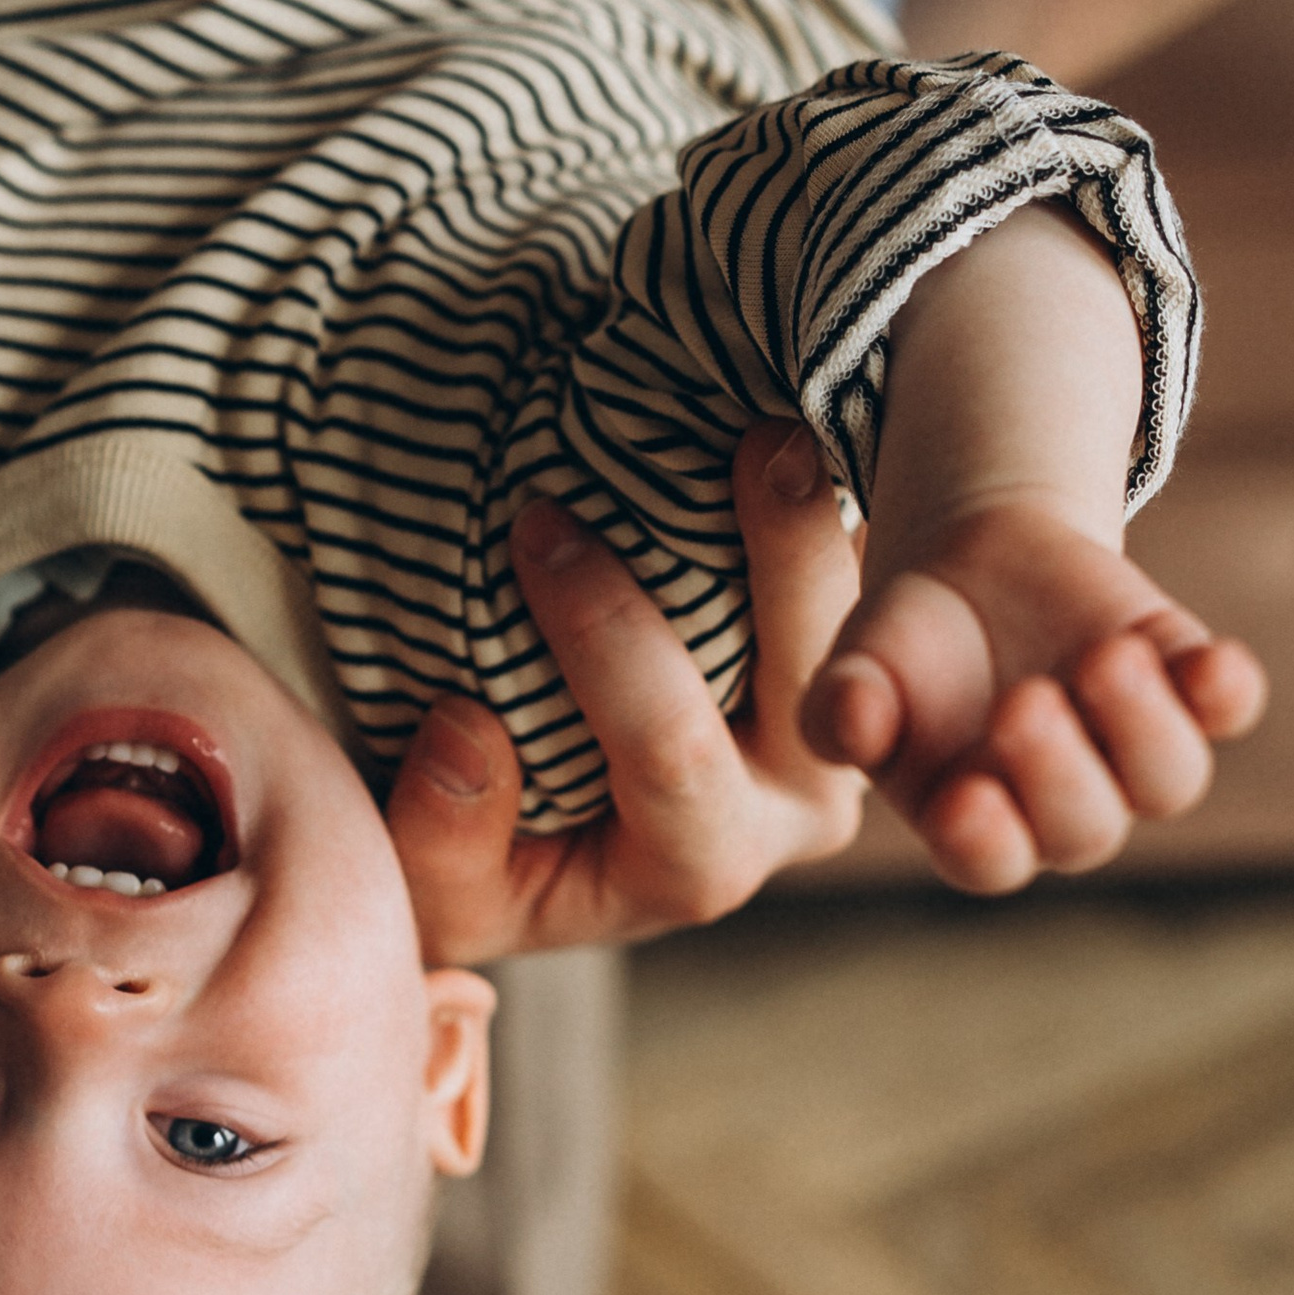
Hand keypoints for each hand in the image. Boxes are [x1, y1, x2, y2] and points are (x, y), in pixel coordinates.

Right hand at [388, 421, 867, 961]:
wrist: (532, 830)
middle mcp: (794, 801)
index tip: (535, 530)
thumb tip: (466, 730)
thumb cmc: (476, 856)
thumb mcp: (436, 891)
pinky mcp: (840, 654)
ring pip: (857, 616)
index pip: (671, 751)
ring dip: (831, 513)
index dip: (606, 638)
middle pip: (812, 677)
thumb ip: (440, 838)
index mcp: (698, 863)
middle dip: (783, 553)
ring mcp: (832, 723)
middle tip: (750, 441)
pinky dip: (831, 497)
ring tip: (799, 410)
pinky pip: (851, 573)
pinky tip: (804, 403)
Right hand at [802, 496, 1265, 891]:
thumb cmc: (901, 650)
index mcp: (976, 824)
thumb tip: (855, 727)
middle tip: (1023, 703)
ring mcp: (1129, 746)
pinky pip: (1226, 706)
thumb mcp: (855, 669)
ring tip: (1103, 659)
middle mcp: (1065, 804)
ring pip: (1167, 778)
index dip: (987, 841)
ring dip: (1142, 728)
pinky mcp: (1180, 680)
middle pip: (1085, 826)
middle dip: (1059, 772)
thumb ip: (841, 709)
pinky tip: (1213, 662)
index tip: (965, 798)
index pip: (992, 860)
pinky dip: (1225, 691)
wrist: (973, 570)